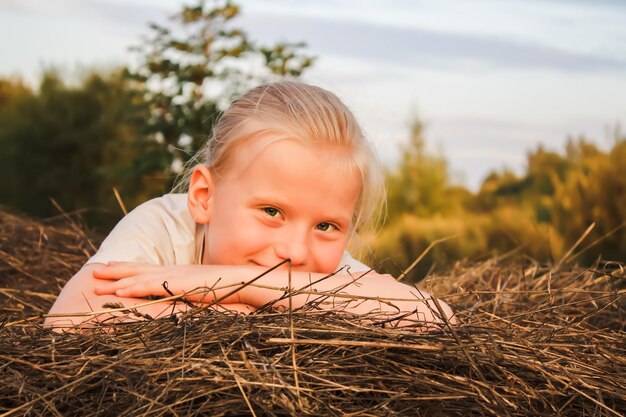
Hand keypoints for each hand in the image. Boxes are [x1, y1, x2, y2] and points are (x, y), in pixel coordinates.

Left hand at [93, 262, 244, 302]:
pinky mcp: (179, 285)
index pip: (147, 268)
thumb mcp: (202, 289)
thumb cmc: (225, 286)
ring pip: (139, 278)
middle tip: (93, 273)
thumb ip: (189, 291)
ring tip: (97, 286)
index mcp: (177, 272)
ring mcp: (175, 276)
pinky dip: (134, 288)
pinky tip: (120, 291)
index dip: (127, 268)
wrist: (241, 281)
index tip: (110, 267)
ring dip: (117, 282)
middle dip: (115, 271)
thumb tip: (181, 298)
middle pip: (138, 269)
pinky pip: (152, 286)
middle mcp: (173, 271)